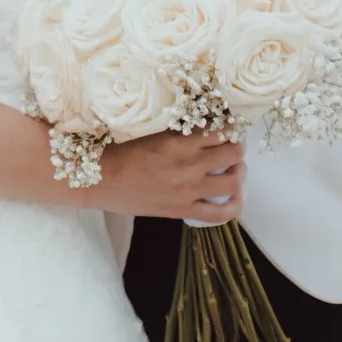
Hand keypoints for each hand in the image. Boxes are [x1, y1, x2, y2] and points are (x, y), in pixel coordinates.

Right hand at [99, 130, 246, 222]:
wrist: (102, 180)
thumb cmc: (122, 153)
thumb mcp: (154, 135)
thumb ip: (180, 135)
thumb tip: (204, 131)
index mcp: (180, 142)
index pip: (222, 130)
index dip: (231, 127)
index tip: (230, 128)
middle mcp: (189, 165)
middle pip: (234, 152)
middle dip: (238, 147)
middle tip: (234, 147)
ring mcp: (188, 190)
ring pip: (233, 181)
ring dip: (239, 173)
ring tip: (235, 169)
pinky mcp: (182, 210)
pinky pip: (220, 213)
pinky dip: (234, 205)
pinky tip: (235, 198)